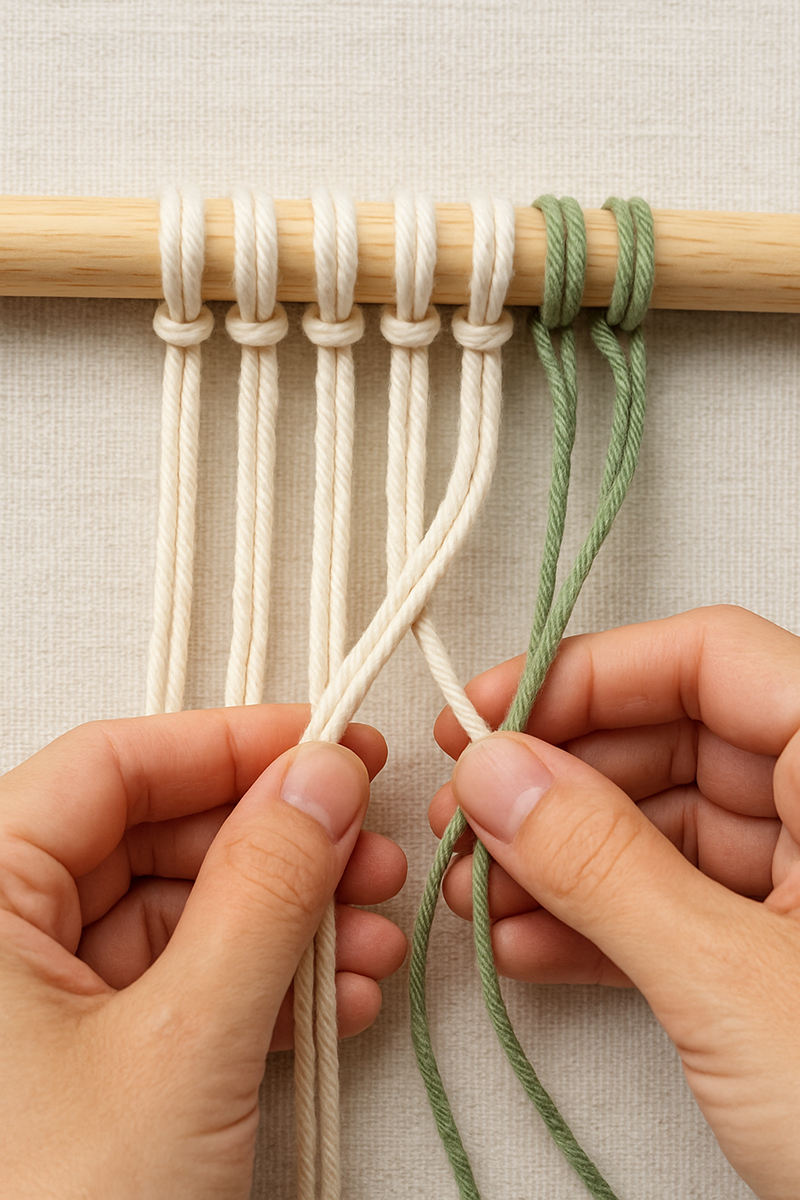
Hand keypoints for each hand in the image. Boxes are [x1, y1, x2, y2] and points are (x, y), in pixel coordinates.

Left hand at [0, 705, 405, 1199]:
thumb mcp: (183, 1040)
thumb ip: (263, 888)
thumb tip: (324, 775)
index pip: (109, 767)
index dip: (229, 744)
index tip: (330, 742)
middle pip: (152, 838)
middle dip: (276, 843)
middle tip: (370, 844)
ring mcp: (37, 1009)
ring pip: (177, 916)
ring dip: (287, 921)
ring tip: (379, 936)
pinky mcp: (83, 1066)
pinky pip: (178, 989)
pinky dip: (262, 986)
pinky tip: (342, 997)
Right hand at [431, 606, 799, 1199]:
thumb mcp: (735, 982)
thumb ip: (605, 866)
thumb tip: (498, 773)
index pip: (711, 660)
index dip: (590, 673)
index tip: (489, 714)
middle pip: (673, 740)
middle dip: (556, 782)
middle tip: (465, 813)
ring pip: (662, 829)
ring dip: (559, 860)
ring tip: (477, 892)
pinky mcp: (782, 957)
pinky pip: (674, 907)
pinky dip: (595, 924)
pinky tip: (524, 945)